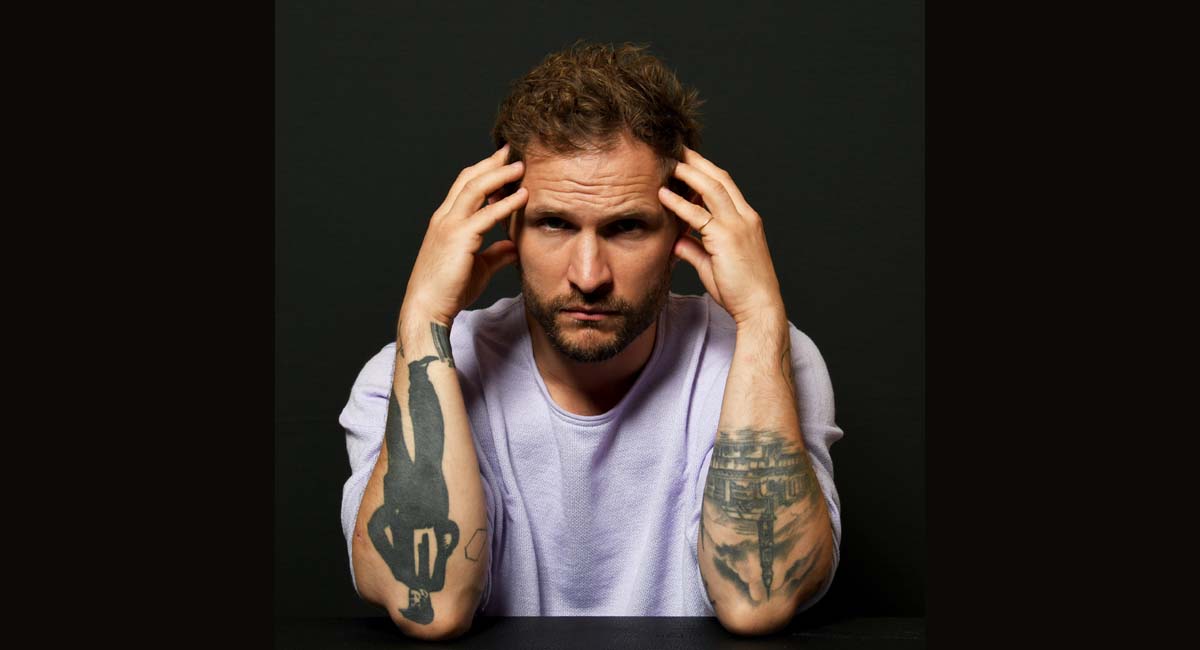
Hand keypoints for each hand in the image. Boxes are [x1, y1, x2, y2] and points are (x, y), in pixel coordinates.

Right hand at [402, 144, 527, 325]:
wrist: (428, 309)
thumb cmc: (449, 291)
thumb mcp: (478, 268)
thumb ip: (496, 254)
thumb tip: (513, 247)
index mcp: (446, 222)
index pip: (464, 186)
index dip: (484, 171)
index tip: (504, 162)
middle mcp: (445, 218)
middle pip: (469, 179)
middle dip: (491, 163)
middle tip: (512, 151)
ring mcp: (449, 226)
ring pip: (475, 189)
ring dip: (499, 175)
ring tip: (521, 165)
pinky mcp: (458, 238)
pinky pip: (486, 215)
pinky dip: (506, 203)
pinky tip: (523, 196)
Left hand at [659, 147, 785, 328]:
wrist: (759, 307)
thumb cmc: (739, 290)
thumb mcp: (712, 264)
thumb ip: (694, 249)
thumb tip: (675, 240)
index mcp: (746, 220)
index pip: (725, 186)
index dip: (706, 170)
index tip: (687, 160)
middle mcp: (745, 217)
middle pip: (719, 178)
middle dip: (698, 161)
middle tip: (677, 148)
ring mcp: (737, 225)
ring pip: (712, 188)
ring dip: (689, 172)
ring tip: (668, 161)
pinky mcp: (727, 238)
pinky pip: (699, 215)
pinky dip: (679, 203)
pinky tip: (662, 194)